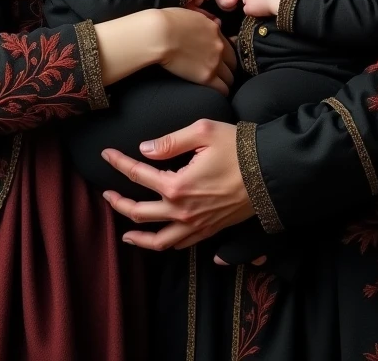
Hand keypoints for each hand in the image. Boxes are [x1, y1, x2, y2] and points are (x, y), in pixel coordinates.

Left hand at [101, 119, 254, 250]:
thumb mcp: (202, 132)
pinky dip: (165, 244)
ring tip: (125, 231)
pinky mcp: (211, 230)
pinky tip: (160, 238)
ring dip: (138, 236)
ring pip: (159, 240)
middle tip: (106, 194)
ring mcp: (197, 225)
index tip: (106, 154)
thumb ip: (170, 142)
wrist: (272, 172)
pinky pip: (181, 245)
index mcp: (177, 185)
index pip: (138, 175)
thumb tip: (144, 149)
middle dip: (118, 203)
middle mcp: (183, 210)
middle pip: (140, 212)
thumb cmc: (238, 148)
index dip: (119, 163)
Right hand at [159, 8, 235, 95]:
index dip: (225, 54)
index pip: (229, 46)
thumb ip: (204, 20)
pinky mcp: (207, 76)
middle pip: (233, 63)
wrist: (160, 34)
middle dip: (228, 68)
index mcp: (215, 30)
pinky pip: (223, 89)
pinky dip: (222, 91)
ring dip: (225, 81)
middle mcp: (219, 46)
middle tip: (221, 74)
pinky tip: (218, 94)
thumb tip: (212, 22)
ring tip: (219, 85)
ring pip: (230, 77)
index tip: (221, 59)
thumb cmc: (168, 21)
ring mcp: (215, 62)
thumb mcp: (191, 14)